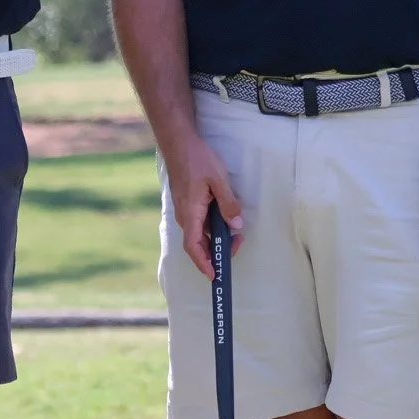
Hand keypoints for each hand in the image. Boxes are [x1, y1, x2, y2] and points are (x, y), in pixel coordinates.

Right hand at [162, 134, 243, 275]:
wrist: (180, 143)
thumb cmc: (197, 159)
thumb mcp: (218, 180)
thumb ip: (228, 203)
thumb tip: (236, 224)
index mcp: (190, 213)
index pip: (193, 246)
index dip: (203, 263)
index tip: (215, 275)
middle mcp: (185, 215)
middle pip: (198, 244)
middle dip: (216, 252)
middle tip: (238, 245)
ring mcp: (185, 210)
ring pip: (200, 233)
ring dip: (216, 239)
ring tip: (236, 234)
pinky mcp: (188, 204)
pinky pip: (200, 223)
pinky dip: (213, 227)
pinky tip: (226, 220)